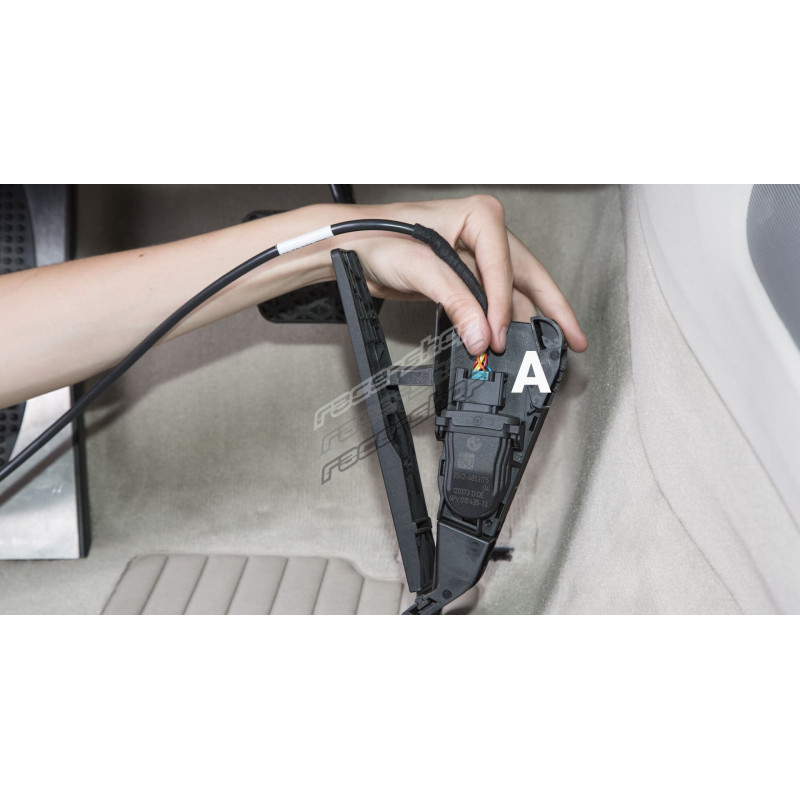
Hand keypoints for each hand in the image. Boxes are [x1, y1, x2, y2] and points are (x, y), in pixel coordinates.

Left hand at [329, 195, 587, 355]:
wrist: (352, 248)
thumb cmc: (379, 239)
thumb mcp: (421, 268)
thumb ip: (456, 302)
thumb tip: (482, 335)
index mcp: (480, 217)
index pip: (504, 267)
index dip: (503, 307)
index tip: (498, 338)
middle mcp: (485, 233)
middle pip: (528, 276)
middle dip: (552, 310)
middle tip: (574, 338)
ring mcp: (477, 256)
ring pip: (514, 292)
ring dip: (526, 321)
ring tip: (547, 348)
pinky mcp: (465, 277)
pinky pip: (493, 302)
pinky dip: (502, 322)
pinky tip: (512, 340)